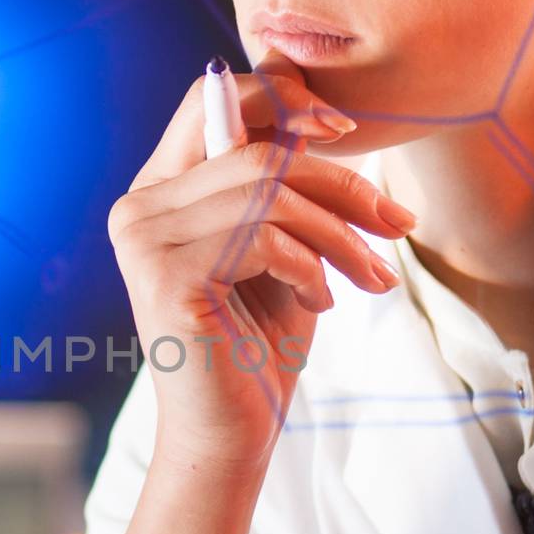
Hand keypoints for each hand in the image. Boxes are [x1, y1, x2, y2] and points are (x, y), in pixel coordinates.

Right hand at [106, 48, 413, 470]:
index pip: (210, 100)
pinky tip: (322, 303)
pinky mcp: (166, 278)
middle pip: (257, 151)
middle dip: (341, 184)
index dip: (281, 99)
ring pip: (269, 193)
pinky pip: (264, 239)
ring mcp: (144, 241)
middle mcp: (138, 207)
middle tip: (395, 226)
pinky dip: (311, 267)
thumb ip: (284, 185)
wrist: (231, 434)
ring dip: (339, 235)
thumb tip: (329, 118)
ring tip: (370, 277)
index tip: (346, 132)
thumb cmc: (258, 343)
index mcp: (158, 190)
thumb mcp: (280, 247)